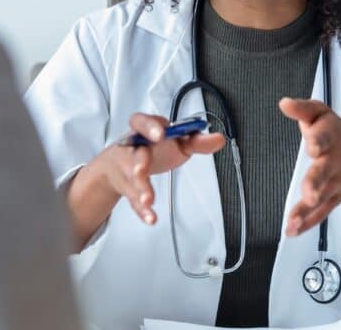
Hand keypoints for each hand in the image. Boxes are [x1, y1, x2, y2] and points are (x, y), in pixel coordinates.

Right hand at [91, 113, 225, 225]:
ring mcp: (128, 169)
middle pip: (135, 154)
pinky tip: (150, 217)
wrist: (121, 164)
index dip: (150, 127)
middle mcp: (133, 148)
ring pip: (132, 179)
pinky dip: (143, 210)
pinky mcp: (128, 188)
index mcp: (145, 131)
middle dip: (139, 162)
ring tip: (148, 200)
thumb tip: (219, 139)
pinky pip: (133, 200)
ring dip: (141, 189)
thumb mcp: (175, 141)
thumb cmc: (152, 149)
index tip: (160, 134)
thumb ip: (196, 140)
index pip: (142, 122)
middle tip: (142, 169)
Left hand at [279, 98, 340, 237]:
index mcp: (331, 137)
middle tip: (310, 194)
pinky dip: (307, 222)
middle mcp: (334, 161)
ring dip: (307, 210)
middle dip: (315, 183)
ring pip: (322, 197)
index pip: (325, 137)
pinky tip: (292, 230)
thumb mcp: (323, 115)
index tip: (312, 146)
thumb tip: (284, 103)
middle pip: (324, 173)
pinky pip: (320, 212)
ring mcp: (334, 183)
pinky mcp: (332, 199)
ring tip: (294, 220)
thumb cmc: (339, 134)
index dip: (318, 140)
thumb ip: (303, 109)